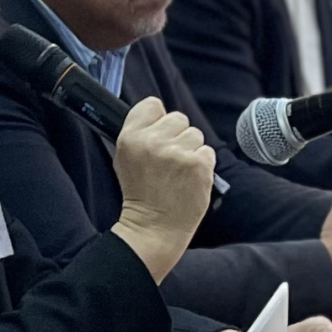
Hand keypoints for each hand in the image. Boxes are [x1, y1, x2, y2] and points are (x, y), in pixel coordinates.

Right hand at [110, 96, 217, 282]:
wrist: (154, 227)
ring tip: (179, 172)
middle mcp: (153, 141)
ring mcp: (177, 152)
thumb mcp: (124, 158)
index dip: (158, 120)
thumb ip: (139, 132)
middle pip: (178, 118)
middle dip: (177, 136)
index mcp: (130, 137)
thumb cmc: (140, 193)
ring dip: (191, 151)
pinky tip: (189, 179)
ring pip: (195, 134)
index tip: (158, 136)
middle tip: (169, 161)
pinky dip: (202, 165)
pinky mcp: (199, 164)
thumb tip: (159, 113)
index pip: (152, 104)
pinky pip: (207, 151)